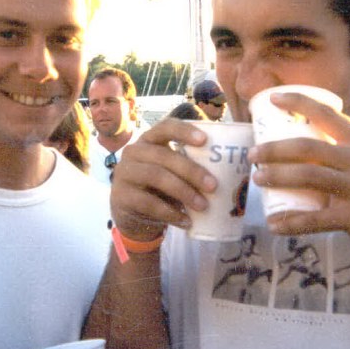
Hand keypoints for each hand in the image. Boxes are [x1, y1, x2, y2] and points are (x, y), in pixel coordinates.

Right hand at [110, 119, 217, 240]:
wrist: (133, 216)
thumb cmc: (159, 189)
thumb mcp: (171, 172)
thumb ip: (188, 166)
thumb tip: (228, 170)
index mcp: (149, 140)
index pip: (165, 127)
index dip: (184, 131)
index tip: (205, 140)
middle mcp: (134, 152)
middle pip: (164, 156)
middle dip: (191, 170)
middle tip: (213, 186)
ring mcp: (124, 173)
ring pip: (156, 176)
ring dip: (183, 192)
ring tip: (203, 206)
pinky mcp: (121, 196)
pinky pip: (148, 203)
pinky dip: (170, 213)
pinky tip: (186, 221)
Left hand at [249, 92, 349, 260]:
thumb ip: (346, 152)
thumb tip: (304, 144)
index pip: (329, 114)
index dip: (300, 102)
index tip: (274, 97)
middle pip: (309, 147)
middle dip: (275, 149)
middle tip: (253, 154)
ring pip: (308, 177)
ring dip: (277, 178)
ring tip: (258, 180)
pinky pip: (315, 219)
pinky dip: (291, 221)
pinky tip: (274, 223)